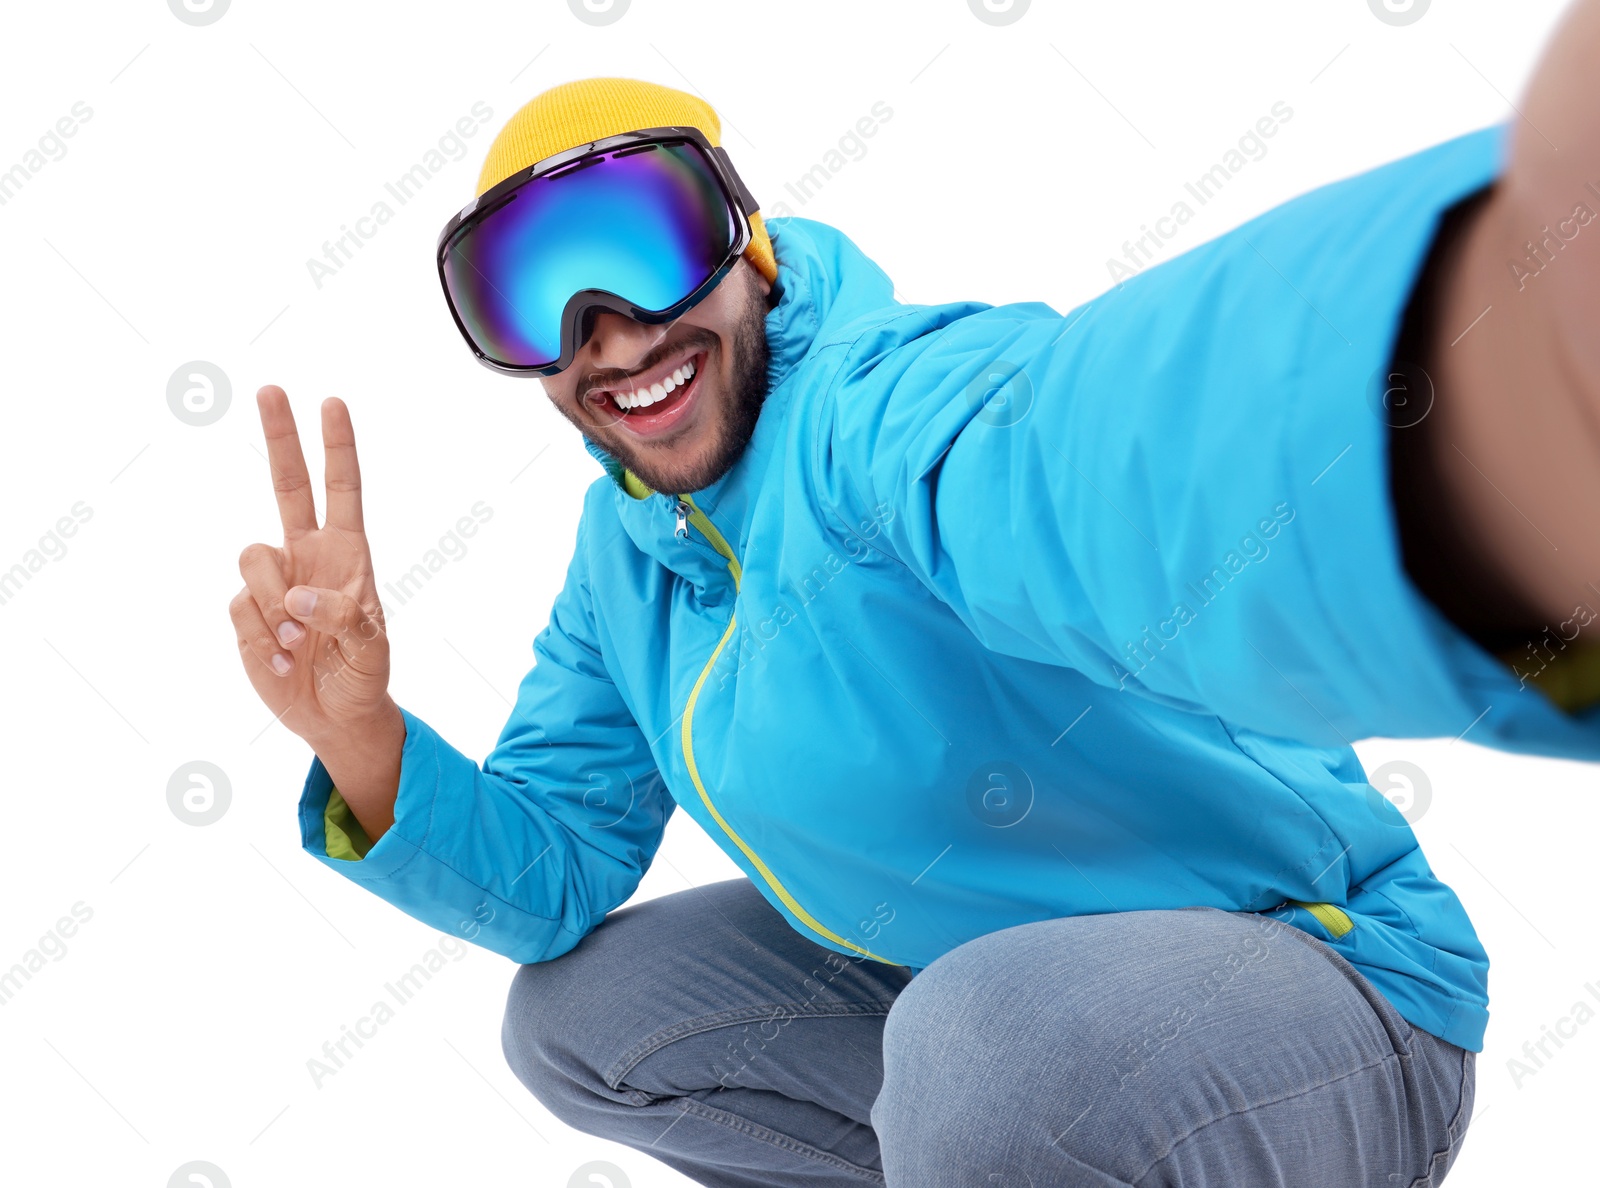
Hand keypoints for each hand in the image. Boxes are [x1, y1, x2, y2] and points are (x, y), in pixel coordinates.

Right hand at [230, 386, 392, 744]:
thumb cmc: (362, 673)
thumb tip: (298, 598)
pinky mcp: (246, 611)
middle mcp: (307, 555)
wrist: (333, 714)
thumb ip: (344, 618)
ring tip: (299, 645)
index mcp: (347, 553)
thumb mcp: (370, 648)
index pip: (342, 490)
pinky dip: (262, 639)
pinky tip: (283, 661)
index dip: (338, 448)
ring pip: (254, 557)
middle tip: (272, 389)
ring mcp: (273, 581)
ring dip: (274, 605)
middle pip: (287, 485)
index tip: (332, 403)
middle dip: (279, 437)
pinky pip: (241, 608)